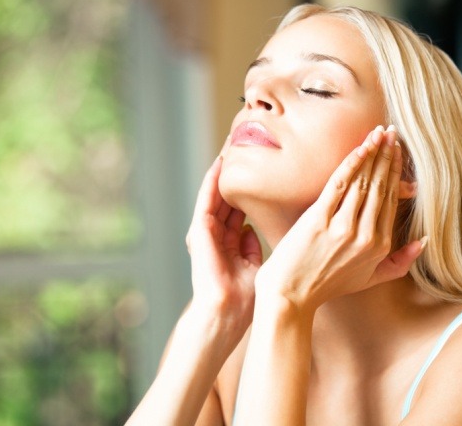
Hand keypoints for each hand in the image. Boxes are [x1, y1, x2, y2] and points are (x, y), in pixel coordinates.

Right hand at [185, 154, 262, 335]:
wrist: (226, 312)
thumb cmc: (243, 298)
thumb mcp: (254, 266)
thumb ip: (251, 247)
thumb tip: (251, 229)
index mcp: (229, 245)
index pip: (239, 212)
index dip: (249, 193)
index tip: (261, 173)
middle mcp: (216, 236)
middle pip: (227, 200)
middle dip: (236, 178)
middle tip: (245, 151)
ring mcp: (206, 233)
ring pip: (216, 196)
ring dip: (222, 174)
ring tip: (231, 149)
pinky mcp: (200, 230)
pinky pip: (207, 200)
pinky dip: (212, 182)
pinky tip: (220, 165)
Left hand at [256, 125, 423, 311]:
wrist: (290, 293)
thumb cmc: (325, 285)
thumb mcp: (369, 280)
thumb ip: (399, 262)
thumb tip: (423, 241)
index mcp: (379, 247)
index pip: (391, 200)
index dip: (394, 173)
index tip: (396, 152)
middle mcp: (365, 235)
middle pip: (380, 187)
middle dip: (388, 157)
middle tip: (392, 134)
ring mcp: (342, 227)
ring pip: (363, 182)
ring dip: (373, 154)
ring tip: (379, 134)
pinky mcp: (318, 219)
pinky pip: (340, 184)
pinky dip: (352, 162)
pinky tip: (361, 147)